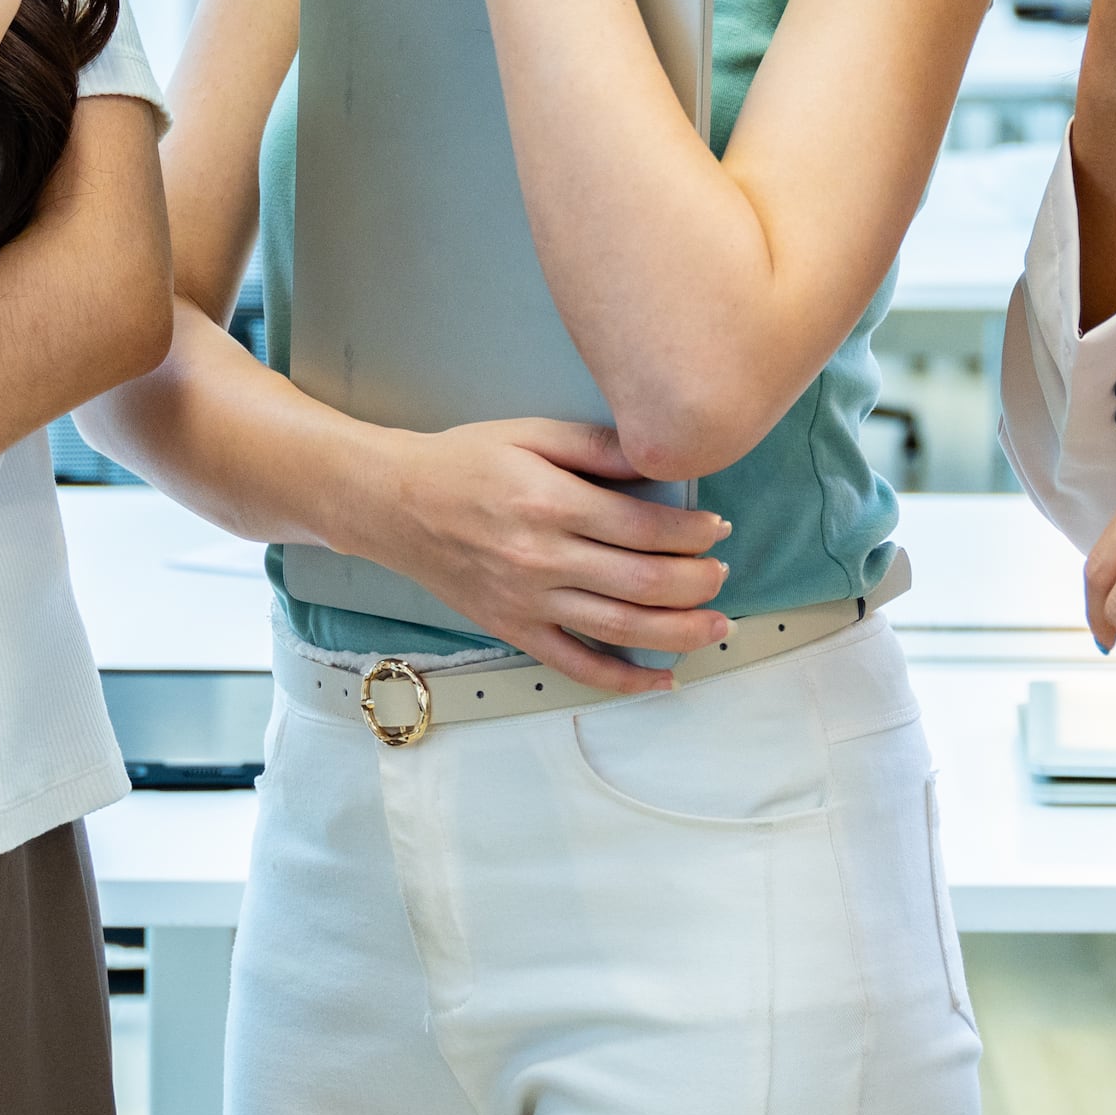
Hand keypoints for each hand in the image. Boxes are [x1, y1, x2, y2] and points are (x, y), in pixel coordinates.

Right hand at [342, 416, 732, 690]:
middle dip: (697, 582)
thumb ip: (598, 447)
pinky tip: (663, 681)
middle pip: (642, 582)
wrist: (393, 504)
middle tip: (722, 573)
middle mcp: (543, 559)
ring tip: (718, 626)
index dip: (692, 530)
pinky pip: (576, 665)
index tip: (716, 526)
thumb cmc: (466, 460)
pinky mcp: (514, 630)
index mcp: (552, 503)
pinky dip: (623, 681)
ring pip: (621, 628)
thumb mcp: (532, 433)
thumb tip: (660, 460)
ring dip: (680, 632)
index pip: (643, 526)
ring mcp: (528, 602)